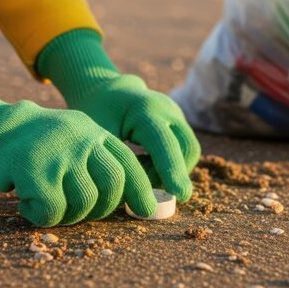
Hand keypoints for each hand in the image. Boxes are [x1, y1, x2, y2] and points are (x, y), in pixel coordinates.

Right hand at [0, 63, 156, 226]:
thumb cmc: (36, 146)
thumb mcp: (73, 140)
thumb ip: (98, 161)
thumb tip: (130, 199)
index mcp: (94, 132)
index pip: (128, 164)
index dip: (141, 191)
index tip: (146, 210)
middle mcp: (81, 139)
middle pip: (112, 185)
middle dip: (103, 208)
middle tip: (82, 212)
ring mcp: (58, 153)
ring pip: (83, 202)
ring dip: (68, 215)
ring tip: (50, 204)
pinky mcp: (34, 169)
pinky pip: (52, 211)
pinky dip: (40, 216)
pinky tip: (27, 203)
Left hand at [37, 29, 200, 201]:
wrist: (107, 92)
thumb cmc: (98, 114)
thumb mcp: (100, 137)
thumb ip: (118, 162)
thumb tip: (135, 195)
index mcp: (145, 110)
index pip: (165, 143)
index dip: (173, 170)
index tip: (180, 195)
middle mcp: (167, 110)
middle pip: (187, 147)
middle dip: (176, 174)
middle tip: (150, 189)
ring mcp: (176, 114)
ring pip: (189, 150)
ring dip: (172, 170)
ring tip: (142, 173)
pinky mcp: (178, 121)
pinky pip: (184, 148)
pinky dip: (170, 163)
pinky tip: (145, 164)